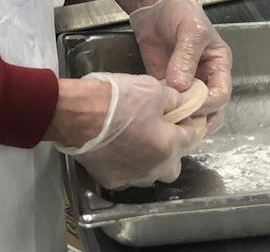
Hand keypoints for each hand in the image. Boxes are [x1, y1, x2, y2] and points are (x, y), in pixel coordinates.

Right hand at [54, 72, 206, 189]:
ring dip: (150, 158)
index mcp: (168, 147)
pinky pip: (127, 174)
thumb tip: (181, 104)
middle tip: (163, 126)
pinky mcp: (110, 180)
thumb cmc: (116, 99)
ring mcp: (130, 178)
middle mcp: (153, 169)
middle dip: (172, 147)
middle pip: (174, 163)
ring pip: (150, 172)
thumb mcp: (153, 89)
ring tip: (140, 136)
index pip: (193, 137)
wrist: (76, 114)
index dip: (193, 122)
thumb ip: (173, 100)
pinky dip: (128, 162)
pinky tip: (121, 146)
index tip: (190, 114)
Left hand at [128, 0, 232, 131]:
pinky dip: (164, 109)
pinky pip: (169, 102)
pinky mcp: (166, 83)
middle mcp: (204, 77)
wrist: (153, 4)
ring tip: (168, 118)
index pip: (221, 93)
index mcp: (218, 64)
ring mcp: (185, 82)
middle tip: (181, 119)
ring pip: (189, 110)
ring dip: (180, 116)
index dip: (209, 103)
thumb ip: (186, 58)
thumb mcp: (190, 30)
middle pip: (209, 109)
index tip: (193, 104)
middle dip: (197, 117)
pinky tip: (155, 109)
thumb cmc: (180, 10)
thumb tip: (180, 85)